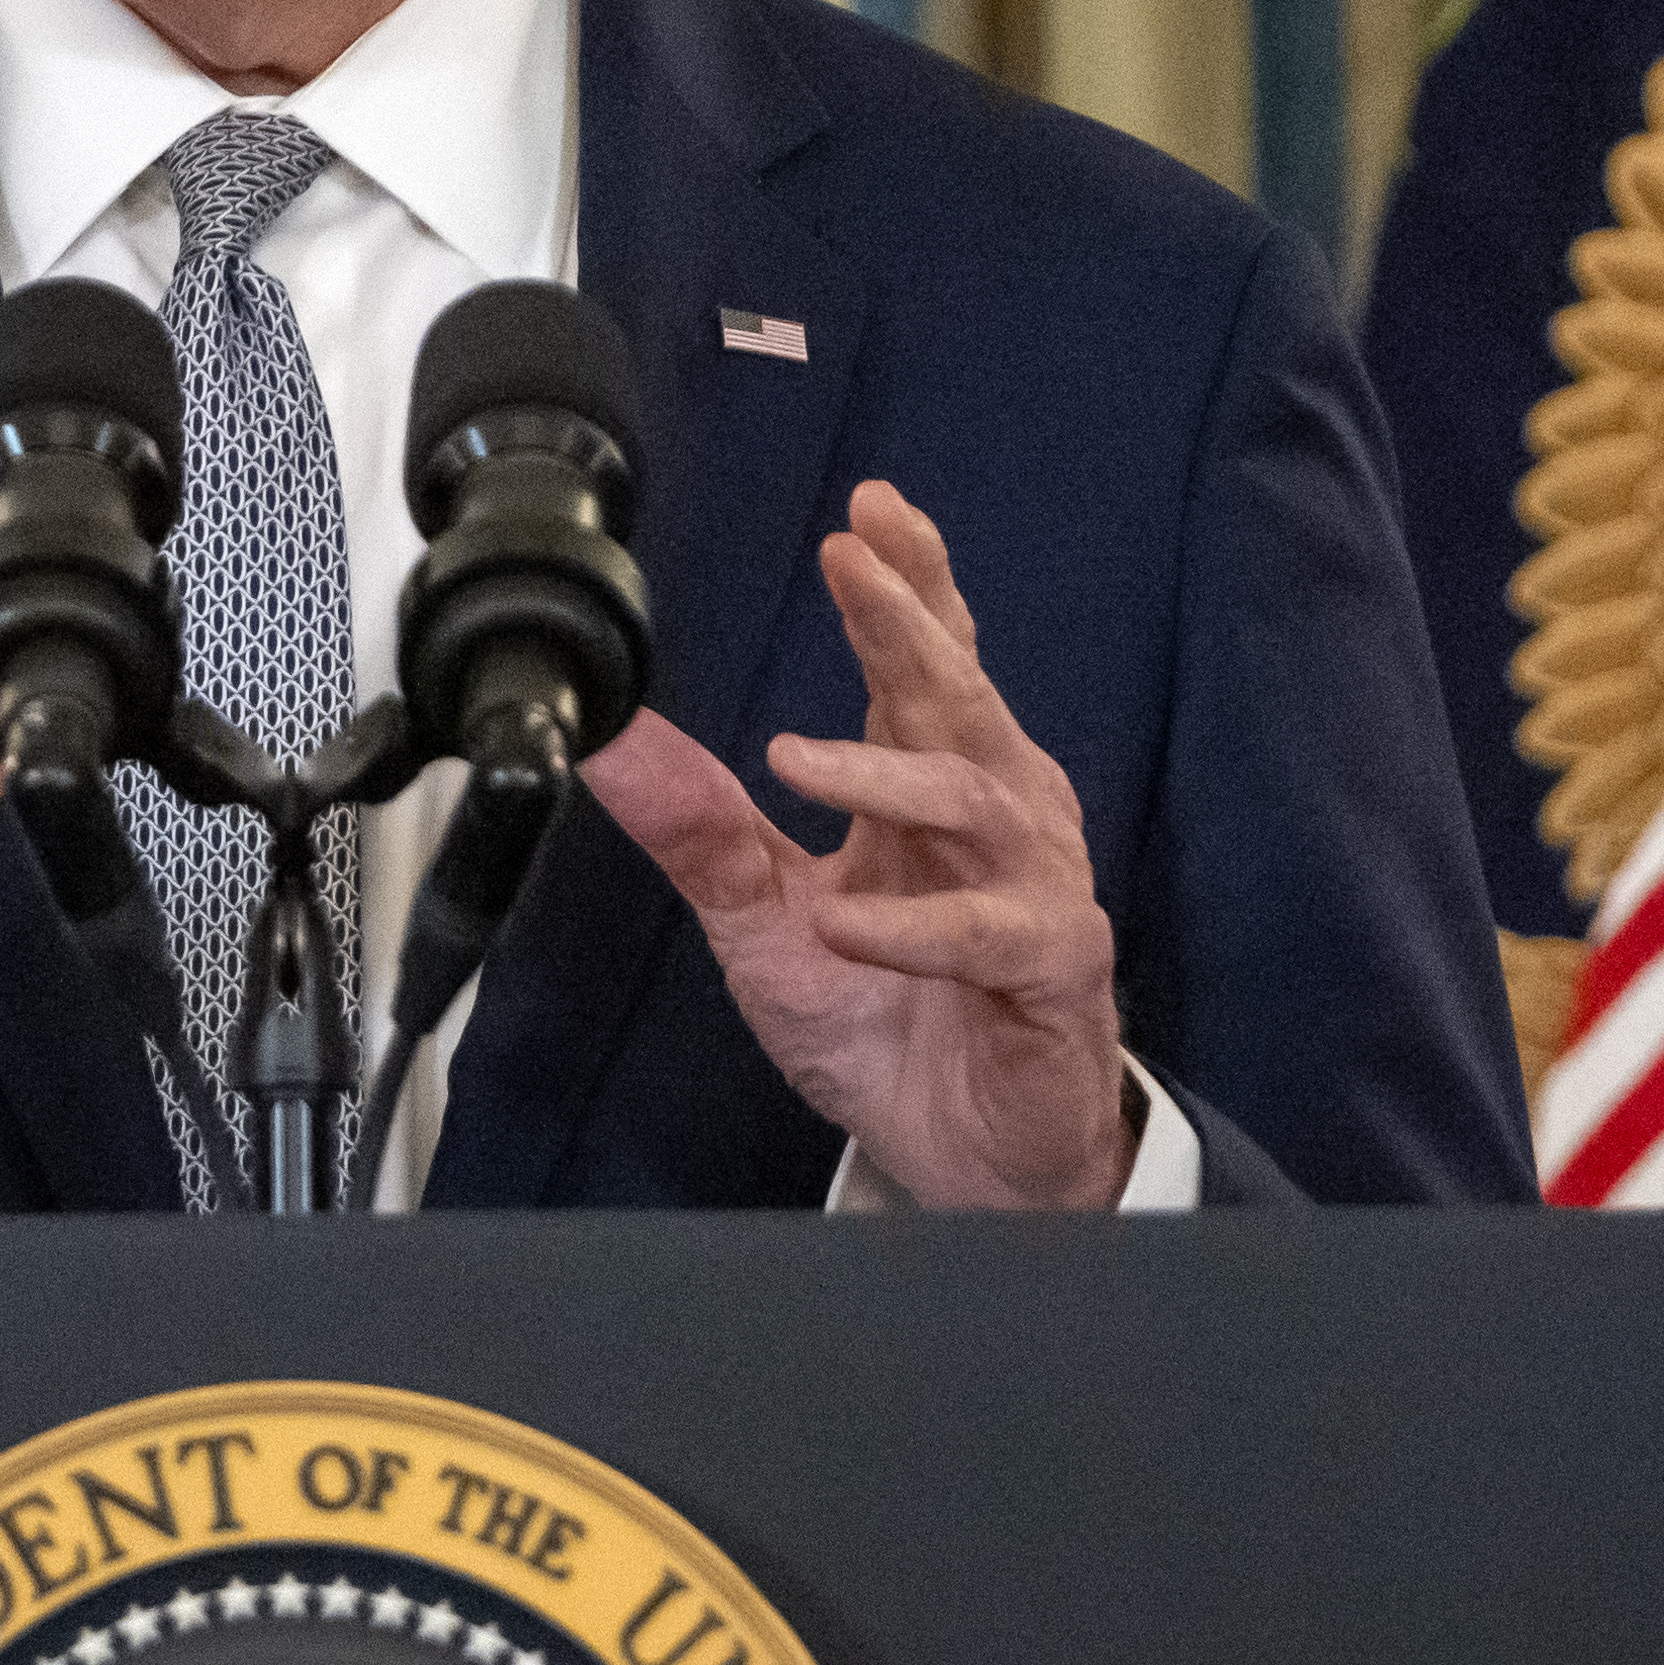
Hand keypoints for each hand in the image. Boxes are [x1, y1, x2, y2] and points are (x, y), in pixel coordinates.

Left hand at [578, 479, 1129, 1208]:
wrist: (962, 1153)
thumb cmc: (884, 1017)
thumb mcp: (764, 920)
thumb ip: (701, 829)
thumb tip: (609, 742)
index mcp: (928, 785)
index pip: (924, 661)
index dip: (906, 581)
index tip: (866, 512)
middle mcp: (993, 814)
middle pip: (959, 694)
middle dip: (909, 620)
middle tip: (855, 560)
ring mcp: (1033, 885)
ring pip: (975, 796)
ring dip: (883, 773)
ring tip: (793, 759)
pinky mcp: (1054, 966)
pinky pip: (991, 931)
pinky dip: (917, 926)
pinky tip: (847, 925)